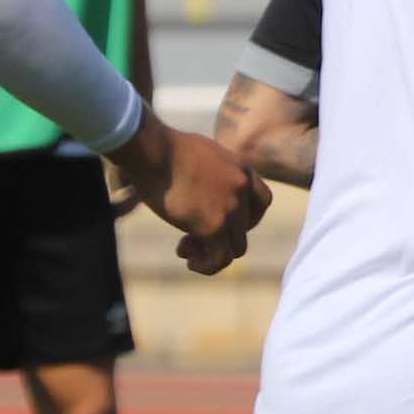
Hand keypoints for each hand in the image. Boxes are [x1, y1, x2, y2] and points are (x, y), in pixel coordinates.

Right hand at [112, 117, 267, 275]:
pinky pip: (220, 258)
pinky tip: (190, 263)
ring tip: (187, 251)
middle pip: (245, 226)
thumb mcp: (198, 153)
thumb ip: (210, 170)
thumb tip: (196, 181)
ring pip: (235, 247)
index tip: (218, 220)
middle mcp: (243, 189)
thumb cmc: (161, 148)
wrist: (152, 149)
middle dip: (221, 235)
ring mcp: (232, 208)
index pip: (261, 201)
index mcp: (241, 169)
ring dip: (212, 253)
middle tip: (191, 237)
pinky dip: (208, 265)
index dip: (244, 217)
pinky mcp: (214, 226)